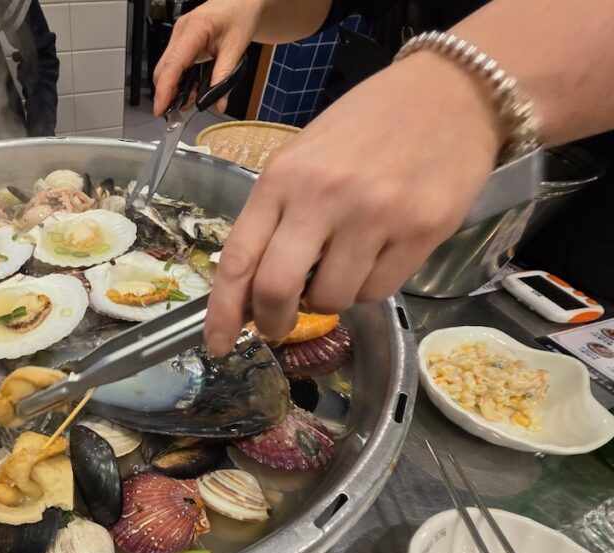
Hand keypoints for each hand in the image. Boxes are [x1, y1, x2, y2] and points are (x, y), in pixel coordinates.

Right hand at [153, 0, 263, 114]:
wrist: (242, 2)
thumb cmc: (240, 15)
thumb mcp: (236, 47)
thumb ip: (225, 76)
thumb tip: (218, 103)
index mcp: (194, 29)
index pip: (173, 63)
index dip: (164, 88)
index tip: (160, 108)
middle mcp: (181, 32)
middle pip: (163, 68)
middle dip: (166, 93)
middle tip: (176, 114)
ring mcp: (179, 36)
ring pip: (166, 68)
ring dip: (173, 88)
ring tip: (188, 103)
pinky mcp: (182, 42)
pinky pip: (174, 65)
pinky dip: (179, 80)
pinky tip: (190, 90)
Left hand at [204, 52, 504, 354]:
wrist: (451, 91)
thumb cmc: (366, 128)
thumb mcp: (303, 160)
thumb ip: (276, 218)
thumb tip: (254, 292)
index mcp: (281, 178)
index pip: (238, 259)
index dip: (222, 312)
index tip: (216, 345)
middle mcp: (321, 197)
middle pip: (276, 289)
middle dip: (273, 321)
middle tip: (278, 326)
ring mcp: (373, 215)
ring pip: (331, 299)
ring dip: (329, 298)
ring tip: (343, 264)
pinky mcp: (420, 230)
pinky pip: (377, 291)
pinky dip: (370, 286)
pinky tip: (379, 252)